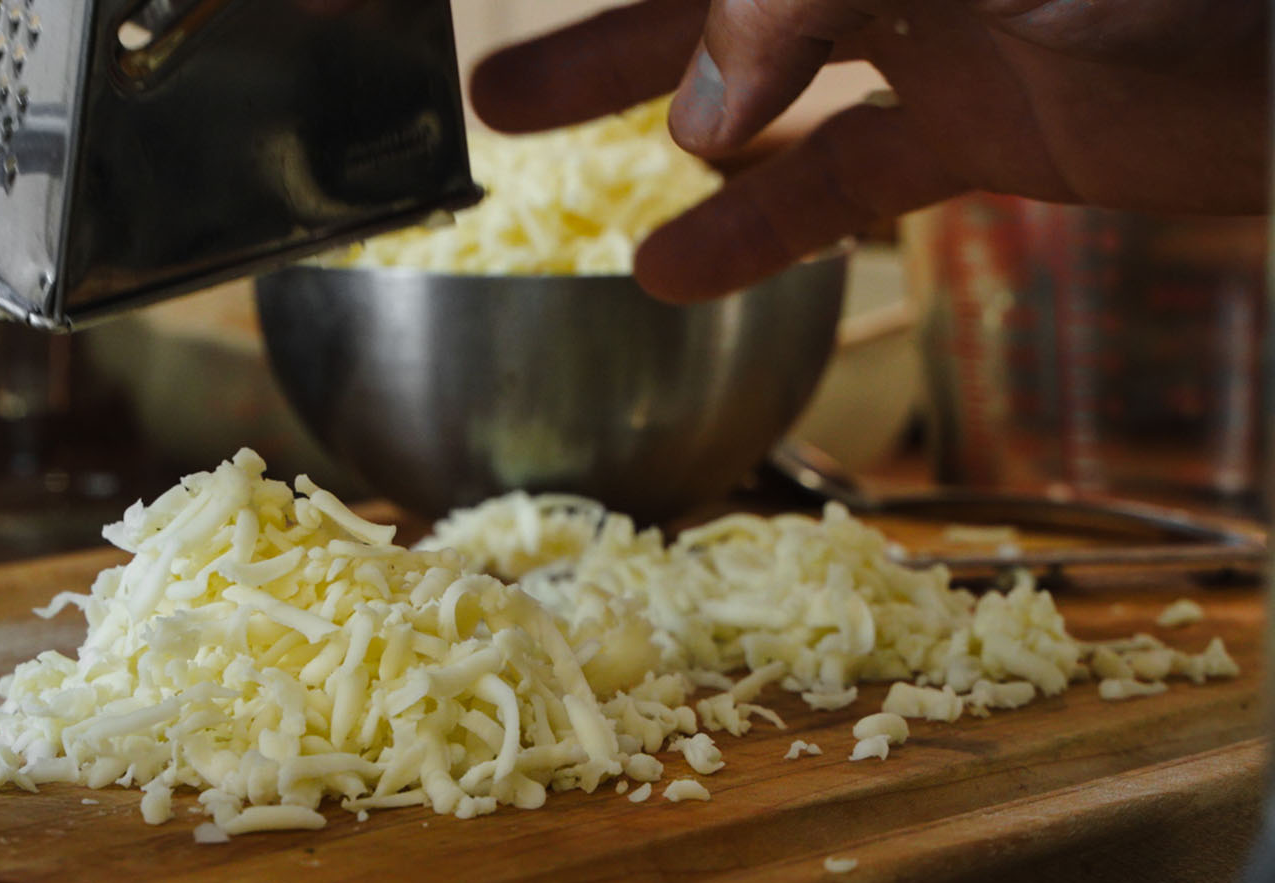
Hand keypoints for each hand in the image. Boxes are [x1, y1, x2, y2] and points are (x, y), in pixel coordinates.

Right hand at [469, 0, 1267, 300]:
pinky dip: (755, 227)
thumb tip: (699, 116)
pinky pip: (840, 174)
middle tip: (485, 66)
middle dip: (595, 21)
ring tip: (516, 122)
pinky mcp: (983, 115)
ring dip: (635, 100)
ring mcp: (940, 21)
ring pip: (752, 66)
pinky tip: (663, 271)